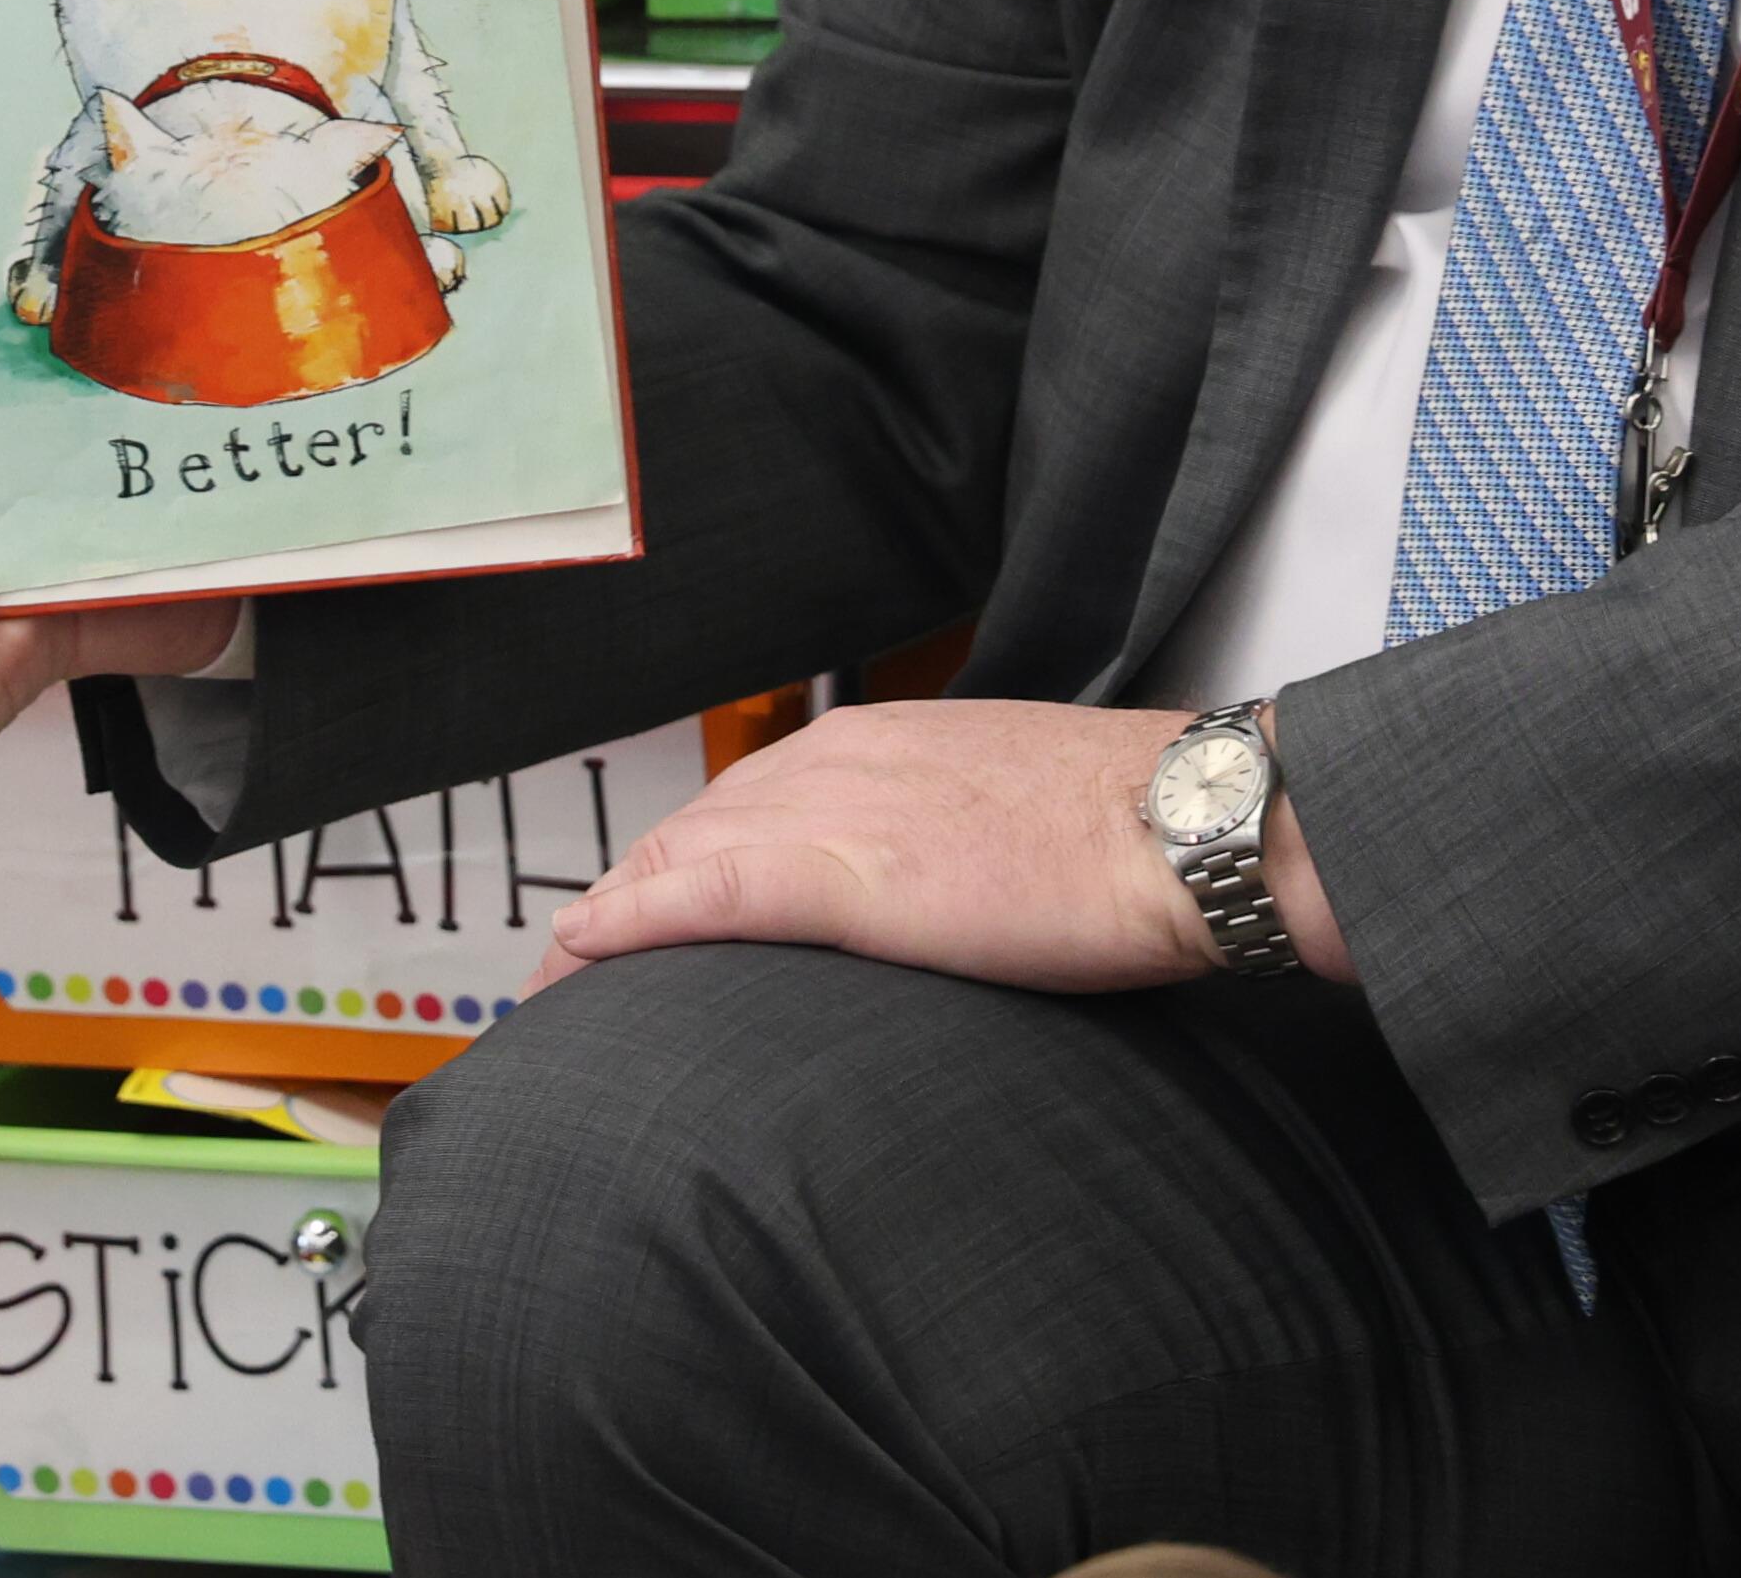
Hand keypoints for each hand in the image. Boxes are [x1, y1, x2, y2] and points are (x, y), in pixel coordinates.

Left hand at [534, 699, 1349, 996]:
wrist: (1186, 825)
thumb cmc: (1132, 833)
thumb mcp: (1010, 816)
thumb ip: (944, 839)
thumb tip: (932, 895)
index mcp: (878, 742)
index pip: (740, 806)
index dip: (674, 870)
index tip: (636, 929)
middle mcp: (837, 760)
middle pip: (689, 832)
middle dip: (622, 903)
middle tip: (568, 982)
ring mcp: (836, 812)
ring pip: (678, 860)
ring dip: (607, 927)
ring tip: (554, 997)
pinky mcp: (846, 875)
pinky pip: (703, 895)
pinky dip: (631, 925)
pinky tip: (583, 958)